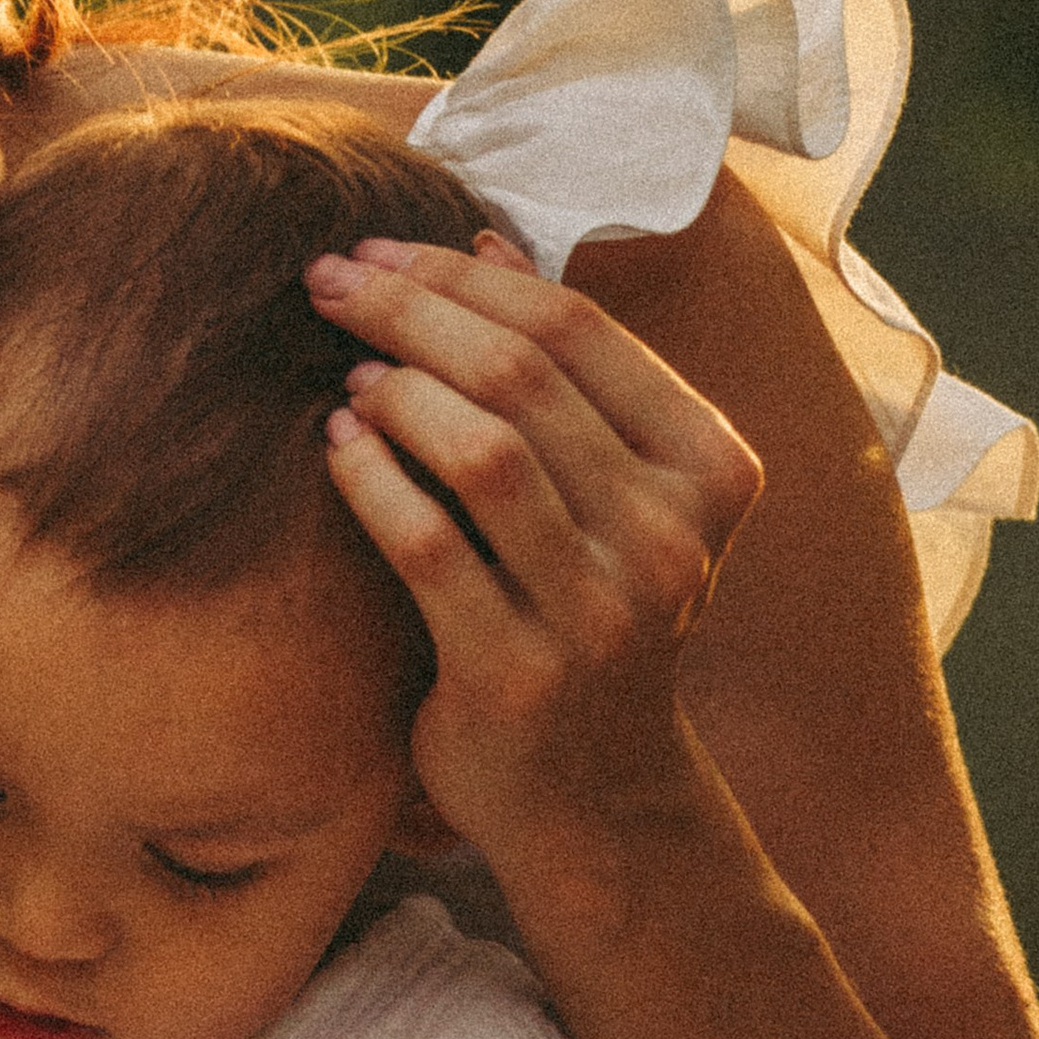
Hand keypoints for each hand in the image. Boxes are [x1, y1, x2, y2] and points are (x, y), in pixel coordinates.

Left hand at [305, 229, 763, 875]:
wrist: (596, 799)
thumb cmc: (587, 622)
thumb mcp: (613, 498)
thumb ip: (565, 381)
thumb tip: (482, 239)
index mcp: (708, 470)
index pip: (578, 330)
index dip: (466, 275)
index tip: (382, 249)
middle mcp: (667, 536)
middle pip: (521, 376)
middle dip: (410, 311)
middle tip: (330, 284)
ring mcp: (598, 610)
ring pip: (482, 451)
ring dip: (395, 390)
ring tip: (344, 375)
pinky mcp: (518, 675)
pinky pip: (428, 547)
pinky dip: (372, 481)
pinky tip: (336, 448)